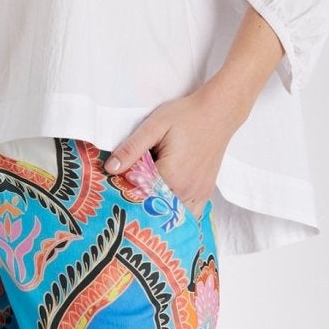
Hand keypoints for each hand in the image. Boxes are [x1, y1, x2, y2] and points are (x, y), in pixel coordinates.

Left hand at [103, 86, 242, 210]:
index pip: (138, 195)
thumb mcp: (154, 127)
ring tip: (145, 198)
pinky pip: (189, 214)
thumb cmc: (186, 116)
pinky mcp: (205, 193)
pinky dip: (176, 212)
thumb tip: (110, 168)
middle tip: (126, 191)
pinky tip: (166, 203)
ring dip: (158, 210)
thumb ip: (132, 148)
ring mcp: (198, 194)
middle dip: (139, 203)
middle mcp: (186, 191)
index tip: (115, 184)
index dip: (124, 191)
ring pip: (172, 215)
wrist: (218, 112)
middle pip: (155, 208)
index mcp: (171, 176)